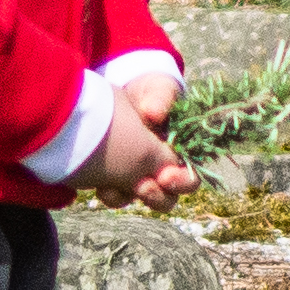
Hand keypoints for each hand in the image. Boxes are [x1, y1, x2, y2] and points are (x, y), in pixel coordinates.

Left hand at [75, 75, 189, 205]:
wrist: (124, 91)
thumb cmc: (151, 93)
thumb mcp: (160, 90)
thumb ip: (161, 98)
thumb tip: (154, 113)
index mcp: (181, 154)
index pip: (190, 177)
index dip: (182, 181)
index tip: (166, 174)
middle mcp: (161, 169)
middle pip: (167, 198)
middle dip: (157, 197)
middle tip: (143, 187)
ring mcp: (137, 175)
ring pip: (138, 199)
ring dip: (127, 197)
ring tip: (111, 187)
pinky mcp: (114, 175)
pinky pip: (114, 194)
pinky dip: (107, 192)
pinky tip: (99, 183)